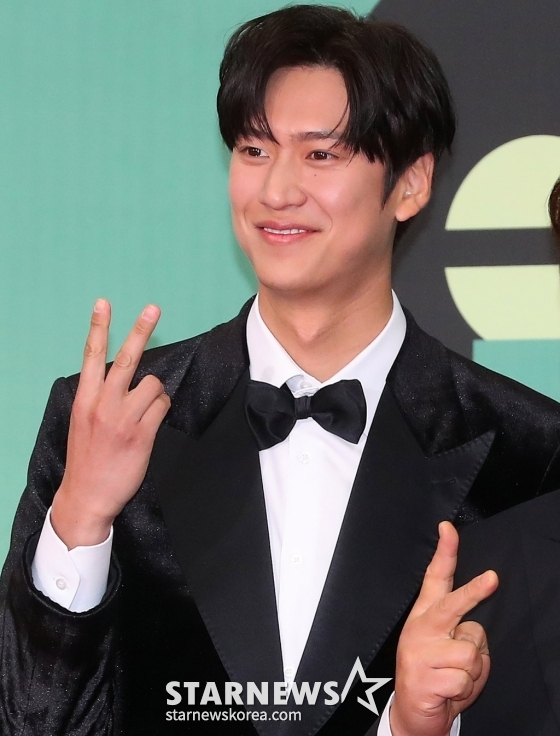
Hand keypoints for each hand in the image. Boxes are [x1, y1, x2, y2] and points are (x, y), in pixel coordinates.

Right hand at [51, 299, 170, 548]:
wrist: (86, 496)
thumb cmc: (87, 458)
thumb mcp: (83, 422)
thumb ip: (100, 398)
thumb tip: (126, 380)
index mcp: (84, 399)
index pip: (91, 356)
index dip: (98, 327)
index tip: (103, 303)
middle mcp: (103, 404)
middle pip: (126, 359)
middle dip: (140, 330)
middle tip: (153, 309)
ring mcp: (123, 419)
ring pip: (153, 384)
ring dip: (156, 394)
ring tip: (146, 411)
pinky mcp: (142, 434)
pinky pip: (162, 407)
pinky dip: (162, 409)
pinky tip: (153, 422)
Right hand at [390, 521, 498, 735]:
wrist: (412, 715)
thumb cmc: (435, 676)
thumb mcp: (447, 649)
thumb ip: (460, 632)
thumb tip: (472, 633)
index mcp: (425, 616)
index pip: (434, 578)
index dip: (443, 552)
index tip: (448, 528)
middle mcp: (421, 628)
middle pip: (452, 605)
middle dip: (475, 591)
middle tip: (493, 578)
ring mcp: (420, 652)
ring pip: (471, 651)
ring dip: (473, 670)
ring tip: (454, 676)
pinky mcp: (424, 678)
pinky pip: (466, 678)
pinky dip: (465, 689)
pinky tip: (447, 690)